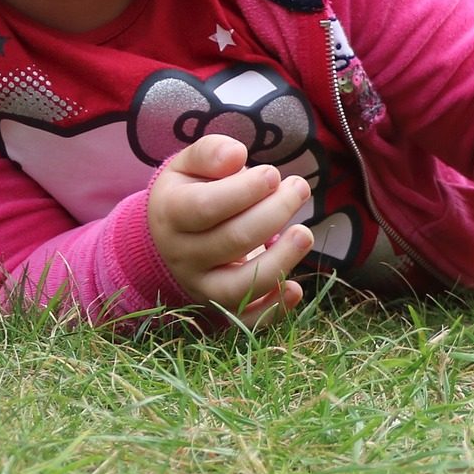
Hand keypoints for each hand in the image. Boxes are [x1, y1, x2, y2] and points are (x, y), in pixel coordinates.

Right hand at [148, 135, 313, 325]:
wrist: (168, 237)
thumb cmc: (189, 191)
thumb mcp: (189, 164)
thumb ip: (210, 153)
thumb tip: (237, 155)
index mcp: (171, 214)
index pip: (206, 206)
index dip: (245, 190)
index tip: (273, 174)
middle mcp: (182, 255)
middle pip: (232, 240)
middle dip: (274, 213)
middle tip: (299, 188)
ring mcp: (200, 286)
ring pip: (239, 286)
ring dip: (280, 261)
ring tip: (305, 233)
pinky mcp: (220, 307)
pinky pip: (245, 320)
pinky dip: (273, 310)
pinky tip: (296, 289)